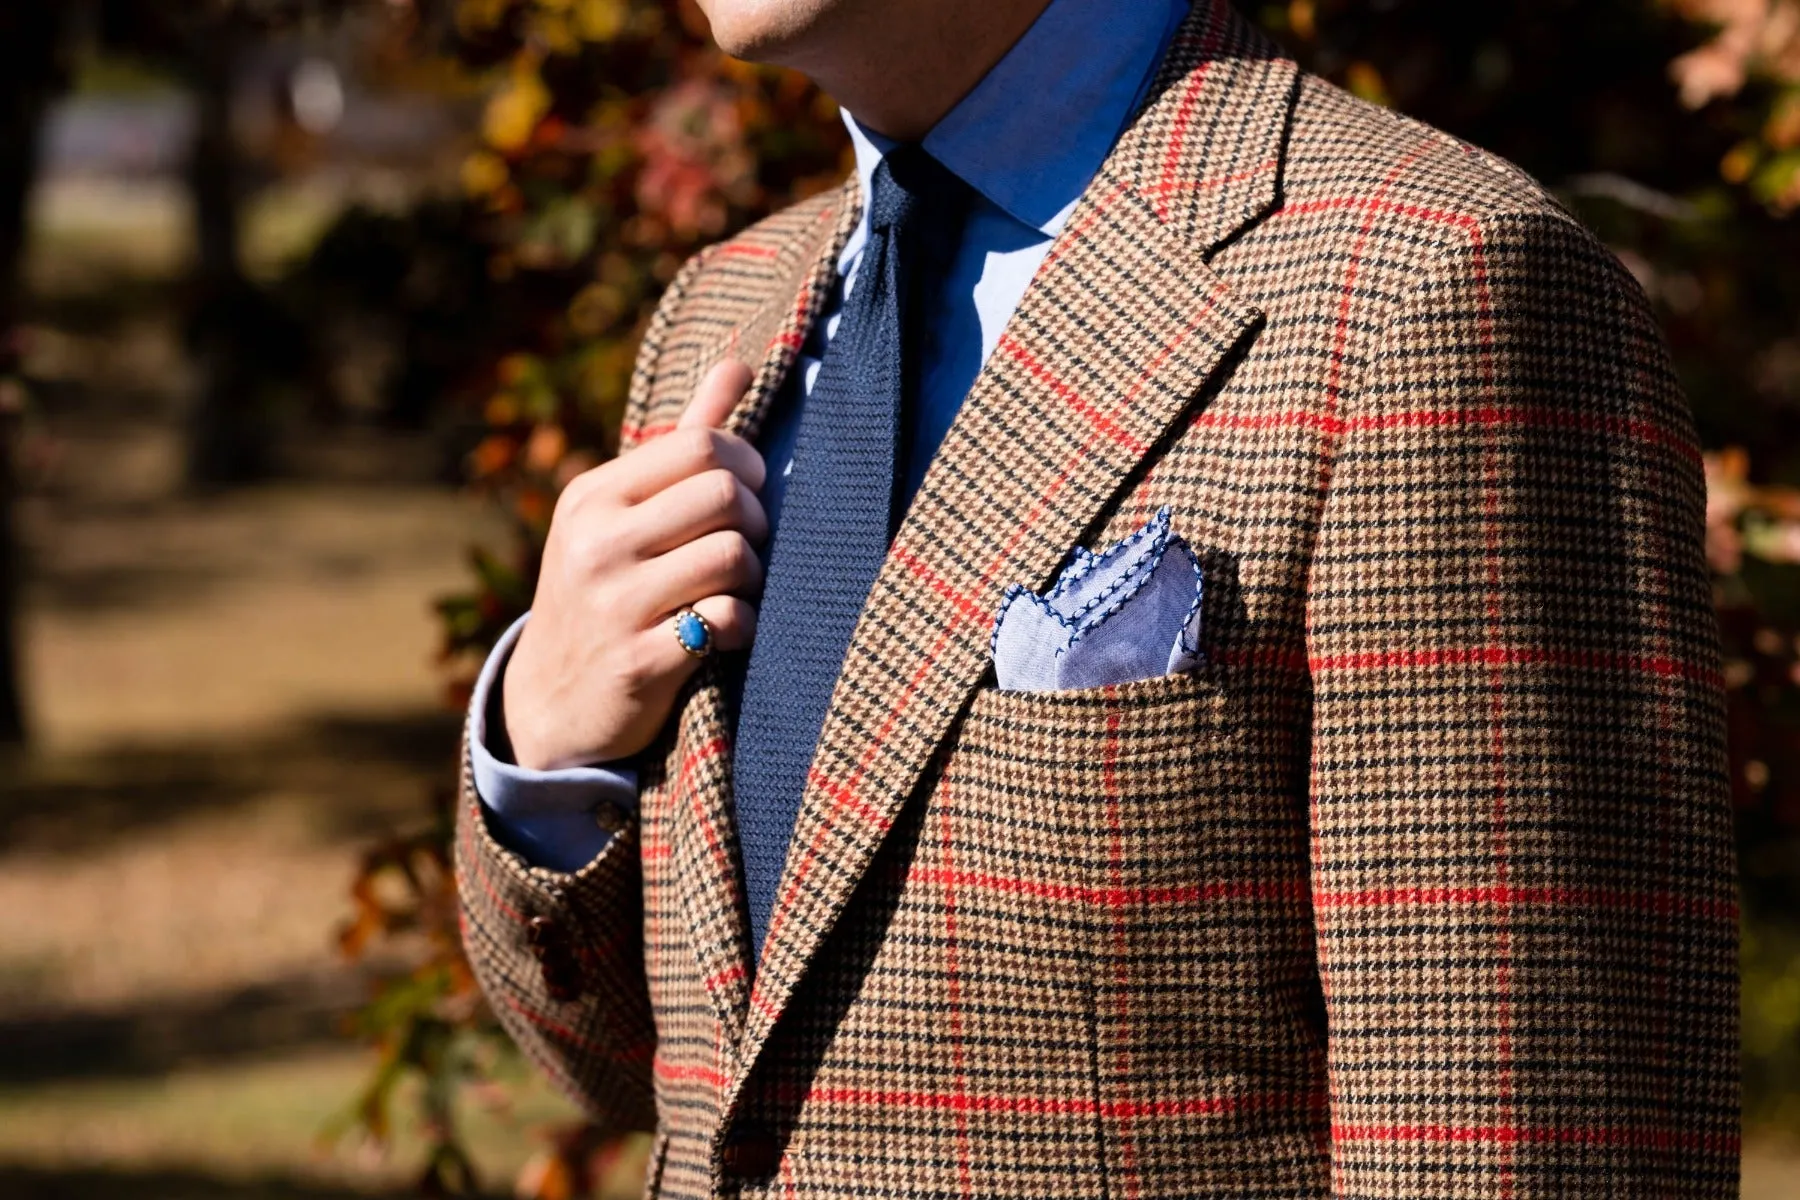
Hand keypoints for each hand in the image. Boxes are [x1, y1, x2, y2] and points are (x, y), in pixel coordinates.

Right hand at [503, 360, 763, 770]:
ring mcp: (615, 604)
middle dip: (754, 521)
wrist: (552, 701)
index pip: (702, 445)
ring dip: (753, 577)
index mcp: (592, 496)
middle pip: (726, 497)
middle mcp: (595, 544)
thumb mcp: (622, 511)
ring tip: (734, 589)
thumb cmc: (606, 586)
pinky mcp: (640, 663)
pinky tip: (724, 632)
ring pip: (734, 557)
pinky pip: (727, 621)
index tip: (741, 494)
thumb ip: (685, 437)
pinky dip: (742, 626)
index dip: (745, 466)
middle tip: (743, 545)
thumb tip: (740, 361)